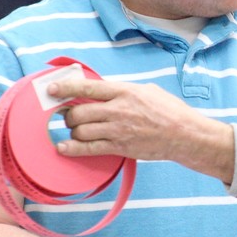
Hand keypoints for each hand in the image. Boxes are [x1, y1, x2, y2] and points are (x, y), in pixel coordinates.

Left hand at [50, 78, 234, 182]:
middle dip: (69, 114)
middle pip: (79, 111)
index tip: (51, 90)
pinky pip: (88, 149)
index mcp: (124, 91)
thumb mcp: (146, 90)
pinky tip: (63, 147)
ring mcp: (118, 130)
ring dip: (73, 131)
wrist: (184, 134)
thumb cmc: (169, 110)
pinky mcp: (120, 147)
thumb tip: (103, 91)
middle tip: (70, 116)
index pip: (88, 87)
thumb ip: (123, 91)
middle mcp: (118, 110)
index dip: (65, 88)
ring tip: (76, 130)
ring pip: (81, 130)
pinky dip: (72, 148)